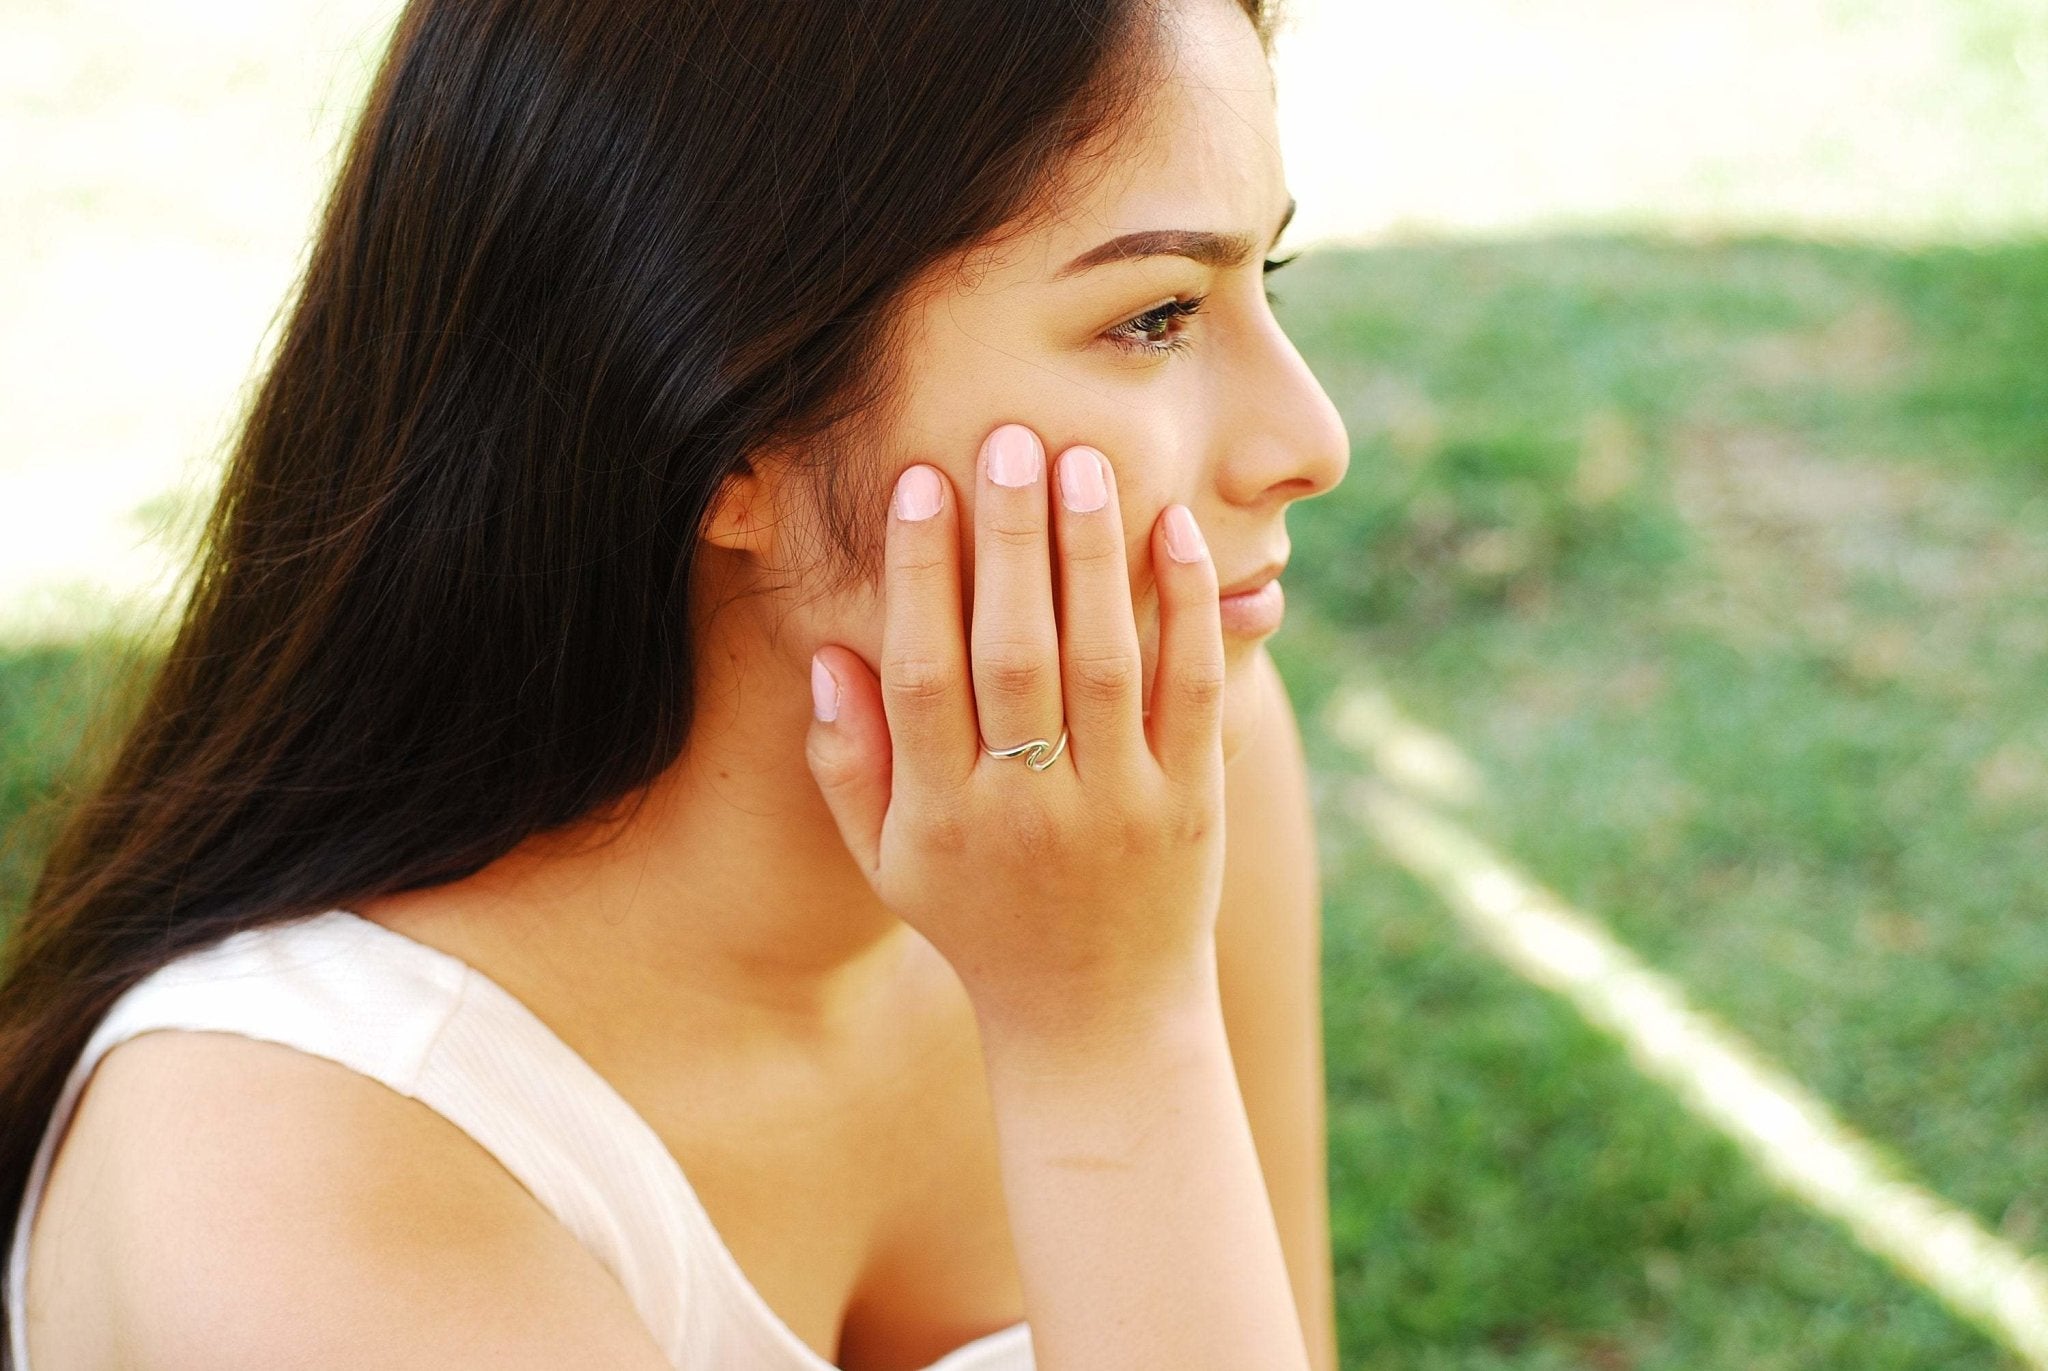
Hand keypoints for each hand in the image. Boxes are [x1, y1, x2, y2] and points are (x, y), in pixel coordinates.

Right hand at [804, 422, 1227, 1040]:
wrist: (1097, 1021)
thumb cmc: (978, 924)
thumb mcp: (890, 863)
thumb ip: (848, 764)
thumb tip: (828, 655)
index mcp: (942, 817)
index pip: (924, 675)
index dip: (920, 576)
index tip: (922, 484)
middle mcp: (1027, 808)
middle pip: (1014, 655)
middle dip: (1009, 541)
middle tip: (1008, 440)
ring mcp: (1117, 805)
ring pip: (1103, 663)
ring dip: (1092, 555)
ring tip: (1081, 461)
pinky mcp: (1191, 802)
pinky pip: (1190, 693)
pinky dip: (1187, 610)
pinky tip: (1174, 531)